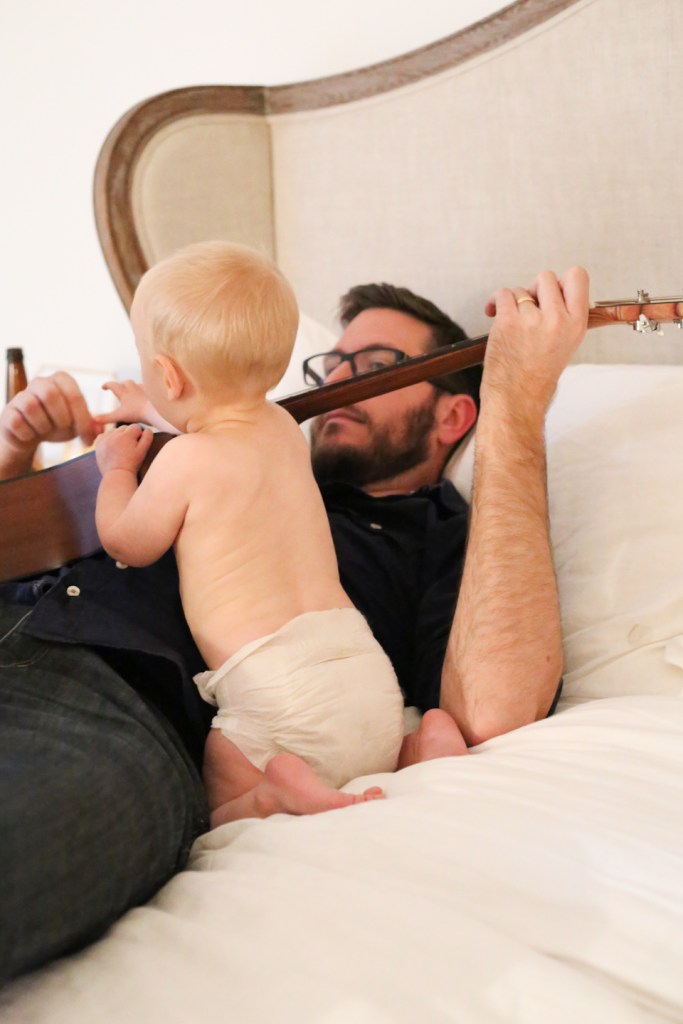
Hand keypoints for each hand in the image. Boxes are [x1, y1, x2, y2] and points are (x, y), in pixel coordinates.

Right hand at [0, 371, 100, 478]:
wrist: (31, 435)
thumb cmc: (57, 425)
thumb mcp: (77, 425)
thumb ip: (91, 426)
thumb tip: (100, 430)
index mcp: (62, 380)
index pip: (74, 395)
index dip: (82, 420)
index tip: (86, 440)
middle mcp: (40, 382)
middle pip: (50, 394)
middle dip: (61, 418)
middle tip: (64, 429)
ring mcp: (21, 395)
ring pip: (31, 406)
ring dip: (43, 426)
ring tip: (45, 431)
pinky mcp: (8, 411)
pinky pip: (17, 421)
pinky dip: (28, 434)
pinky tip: (31, 435)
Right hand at [95, 380, 150, 425]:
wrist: (157, 410)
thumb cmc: (138, 413)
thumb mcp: (120, 416)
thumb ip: (106, 418)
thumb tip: (93, 419)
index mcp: (124, 392)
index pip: (112, 385)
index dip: (106, 385)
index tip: (103, 387)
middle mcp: (134, 388)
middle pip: (126, 382)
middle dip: (121, 385)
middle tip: (119, 389)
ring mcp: (144, 389)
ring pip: (137, 385)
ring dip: (133, 388)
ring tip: (133, 394)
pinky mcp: (154, 392)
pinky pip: (148, 389)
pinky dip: (144, 392)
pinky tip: (146, 397)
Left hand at [95, 423, 153, 475]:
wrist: (117, 475)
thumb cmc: (132, 464)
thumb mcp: (143, 451)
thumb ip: (147, 438)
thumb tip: (147, 429)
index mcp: (127, 436)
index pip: (135, 427)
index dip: (138, 435)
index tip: (137, 445)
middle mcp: (115, 435)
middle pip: (124, 428)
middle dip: (128, 435)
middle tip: (129, 447)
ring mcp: (105, 439)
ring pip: (114, 431)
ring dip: (118, 436)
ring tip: (121, 448)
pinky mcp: (98, 444)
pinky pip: (103, 435)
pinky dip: (107, 438)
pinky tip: (112, 447)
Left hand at [483, 267, 588, 424]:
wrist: (517, 399)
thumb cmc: (537, 376)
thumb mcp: (566, 344)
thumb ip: (565, 316)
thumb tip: (554, 291)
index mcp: (577, 324)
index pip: (578, 276)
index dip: (561, 281)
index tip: (550, 294)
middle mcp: (558, 320)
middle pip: (546, 277)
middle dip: (534, 290)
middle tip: (528, 310)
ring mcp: (533, 320)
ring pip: (521, 289)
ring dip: (513, 302)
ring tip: (512, 323)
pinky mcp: (509, 322)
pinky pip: (502, 295)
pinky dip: (495, 302)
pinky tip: (493, 314)